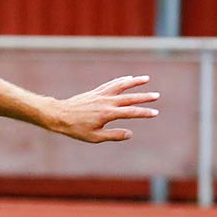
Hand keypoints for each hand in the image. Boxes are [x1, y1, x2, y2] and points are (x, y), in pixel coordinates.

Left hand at [41, 75, 158, 142]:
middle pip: (129, 97)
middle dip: (144, 97)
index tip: (155, 113)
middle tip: (157, 95)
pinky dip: (121, 81)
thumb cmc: (76, 129)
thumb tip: (130, 134)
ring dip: (134, 82)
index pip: (131, 112)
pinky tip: (128, 78)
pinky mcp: (96, 92)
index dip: (144, 113)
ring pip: (121, 86)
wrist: (60, 115)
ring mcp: (101, 95)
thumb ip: (113, 135)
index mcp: (108, 114)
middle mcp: (106, 102)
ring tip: (146, 78)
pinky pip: (111, 84)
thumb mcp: (95, 137)